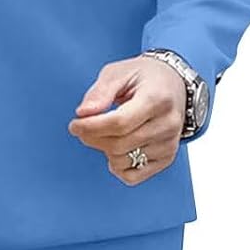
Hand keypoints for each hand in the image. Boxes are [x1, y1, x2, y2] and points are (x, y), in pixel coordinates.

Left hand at [67, 55, 186, 183]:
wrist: (174, 84)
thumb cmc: (144, 77)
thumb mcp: (119, 72)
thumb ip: (100, 92)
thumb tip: (83, 113)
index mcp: (157, 98)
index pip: (119, 123)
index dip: (91, 127)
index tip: (74, 124)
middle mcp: (168, 124)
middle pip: (118, 144)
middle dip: (92, 138)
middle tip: (82, 127)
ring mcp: (169, 144)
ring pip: (122, 161)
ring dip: (104, 150)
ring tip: (106, 133)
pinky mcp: (166, 158)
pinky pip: (132, 176)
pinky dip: (117, 166)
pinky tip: (116, 149)